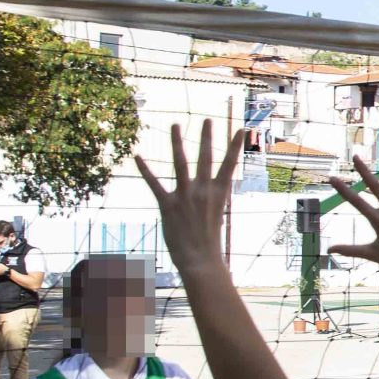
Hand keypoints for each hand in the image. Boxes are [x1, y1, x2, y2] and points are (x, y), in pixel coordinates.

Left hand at [135, 123, 242, 267]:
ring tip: (176, 125)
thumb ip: (210, 199)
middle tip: (207, 120)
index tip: (240, 129)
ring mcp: (185, 195)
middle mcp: (203, 190)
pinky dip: (145, 169)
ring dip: (177, 142)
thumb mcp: (216, 215)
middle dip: (207, 137)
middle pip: (206, 157)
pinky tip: (138, 156)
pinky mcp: (167, 203)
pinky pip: (154, 183)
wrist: (200, 259)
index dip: (236, 146)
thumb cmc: (209, 241)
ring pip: (181, 162)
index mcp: (219, 193)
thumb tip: (206, 191)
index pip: (230, 164)